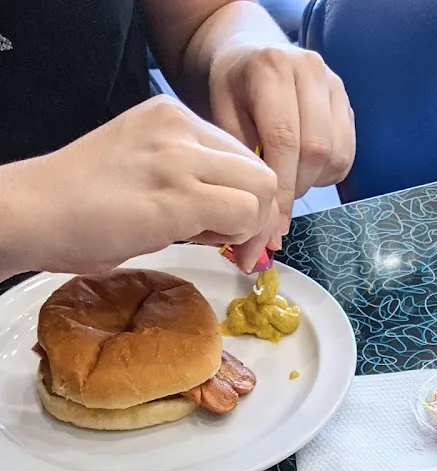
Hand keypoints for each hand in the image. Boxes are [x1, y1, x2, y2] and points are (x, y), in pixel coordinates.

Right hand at [0, 96, 276, 276]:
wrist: (34, 212)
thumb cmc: (82, 205)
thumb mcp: (146, 171)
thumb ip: (190, 179)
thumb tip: (237, 215)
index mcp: (171, 116)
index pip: (243, 156)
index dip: (249, 198)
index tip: (236, 230)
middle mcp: (179, 126)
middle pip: (261, 171)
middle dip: (260, 216)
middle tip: (237, 247)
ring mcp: (179, 157)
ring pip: (262, 191)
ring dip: (249, 228)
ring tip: (211, 242)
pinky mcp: (178, 194)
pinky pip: (244, 214)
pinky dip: (237, 238)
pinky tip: (201, 243)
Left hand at [208, 43, 355, 247]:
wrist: (247, 52)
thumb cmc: (230, 88)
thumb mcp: (220, 116)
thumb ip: (244, 164)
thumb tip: (265, 229)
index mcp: (271, 68)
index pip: (284, 139)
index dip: (280, 188)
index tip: (272, 223)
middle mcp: (310, 69)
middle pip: (316, 149)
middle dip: (297, 189)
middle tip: (278, 211)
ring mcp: (334, 85)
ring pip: (337, 155)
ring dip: (314, 182)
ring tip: (289, 184)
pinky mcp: (347, 102)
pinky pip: (347, 154)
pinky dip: (327, 174)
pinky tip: (304, 170)